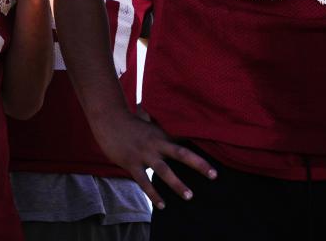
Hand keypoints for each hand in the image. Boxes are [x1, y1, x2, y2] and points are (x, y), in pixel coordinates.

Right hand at [92, 109, 216, 208]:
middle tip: (214, 175)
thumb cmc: (130, 122)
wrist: (109, 119)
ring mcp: (144, 154)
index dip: (199, 146)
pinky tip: (162, 205)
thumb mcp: (149, 122)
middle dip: (198, 164)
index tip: (217, 152)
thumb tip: (172, 127)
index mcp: (162, 134)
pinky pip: (144, 182)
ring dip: (177, 184)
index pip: (184, 141)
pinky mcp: (131, 163)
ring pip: (164, 170)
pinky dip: (154, 194)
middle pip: (181, 153)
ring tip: (190, 196)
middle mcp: (156, 144)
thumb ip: (161, 127)